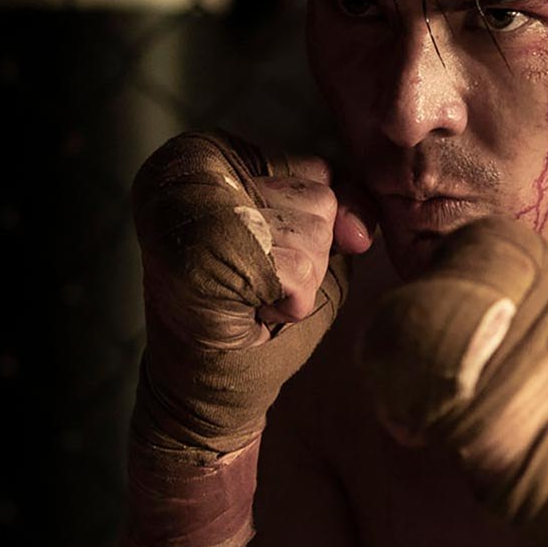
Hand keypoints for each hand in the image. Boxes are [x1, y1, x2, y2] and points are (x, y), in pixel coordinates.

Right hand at [127, 132, 373, 546]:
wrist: (208, 392)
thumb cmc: (259, 317)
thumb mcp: (312, 246)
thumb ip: (343, 209)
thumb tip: (358, 230)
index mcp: (205, 154)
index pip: (317, 170)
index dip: (315, 228)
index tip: (270, 262)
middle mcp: (188, 167)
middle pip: (319, 198)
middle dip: (306, 253)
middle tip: (255, 284)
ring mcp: (191, 205)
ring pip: (313, 231)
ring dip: (297, 279)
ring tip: (250, 297)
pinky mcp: (199, 252)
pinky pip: (298, 269)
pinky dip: (290, 302)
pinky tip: (247, 312)